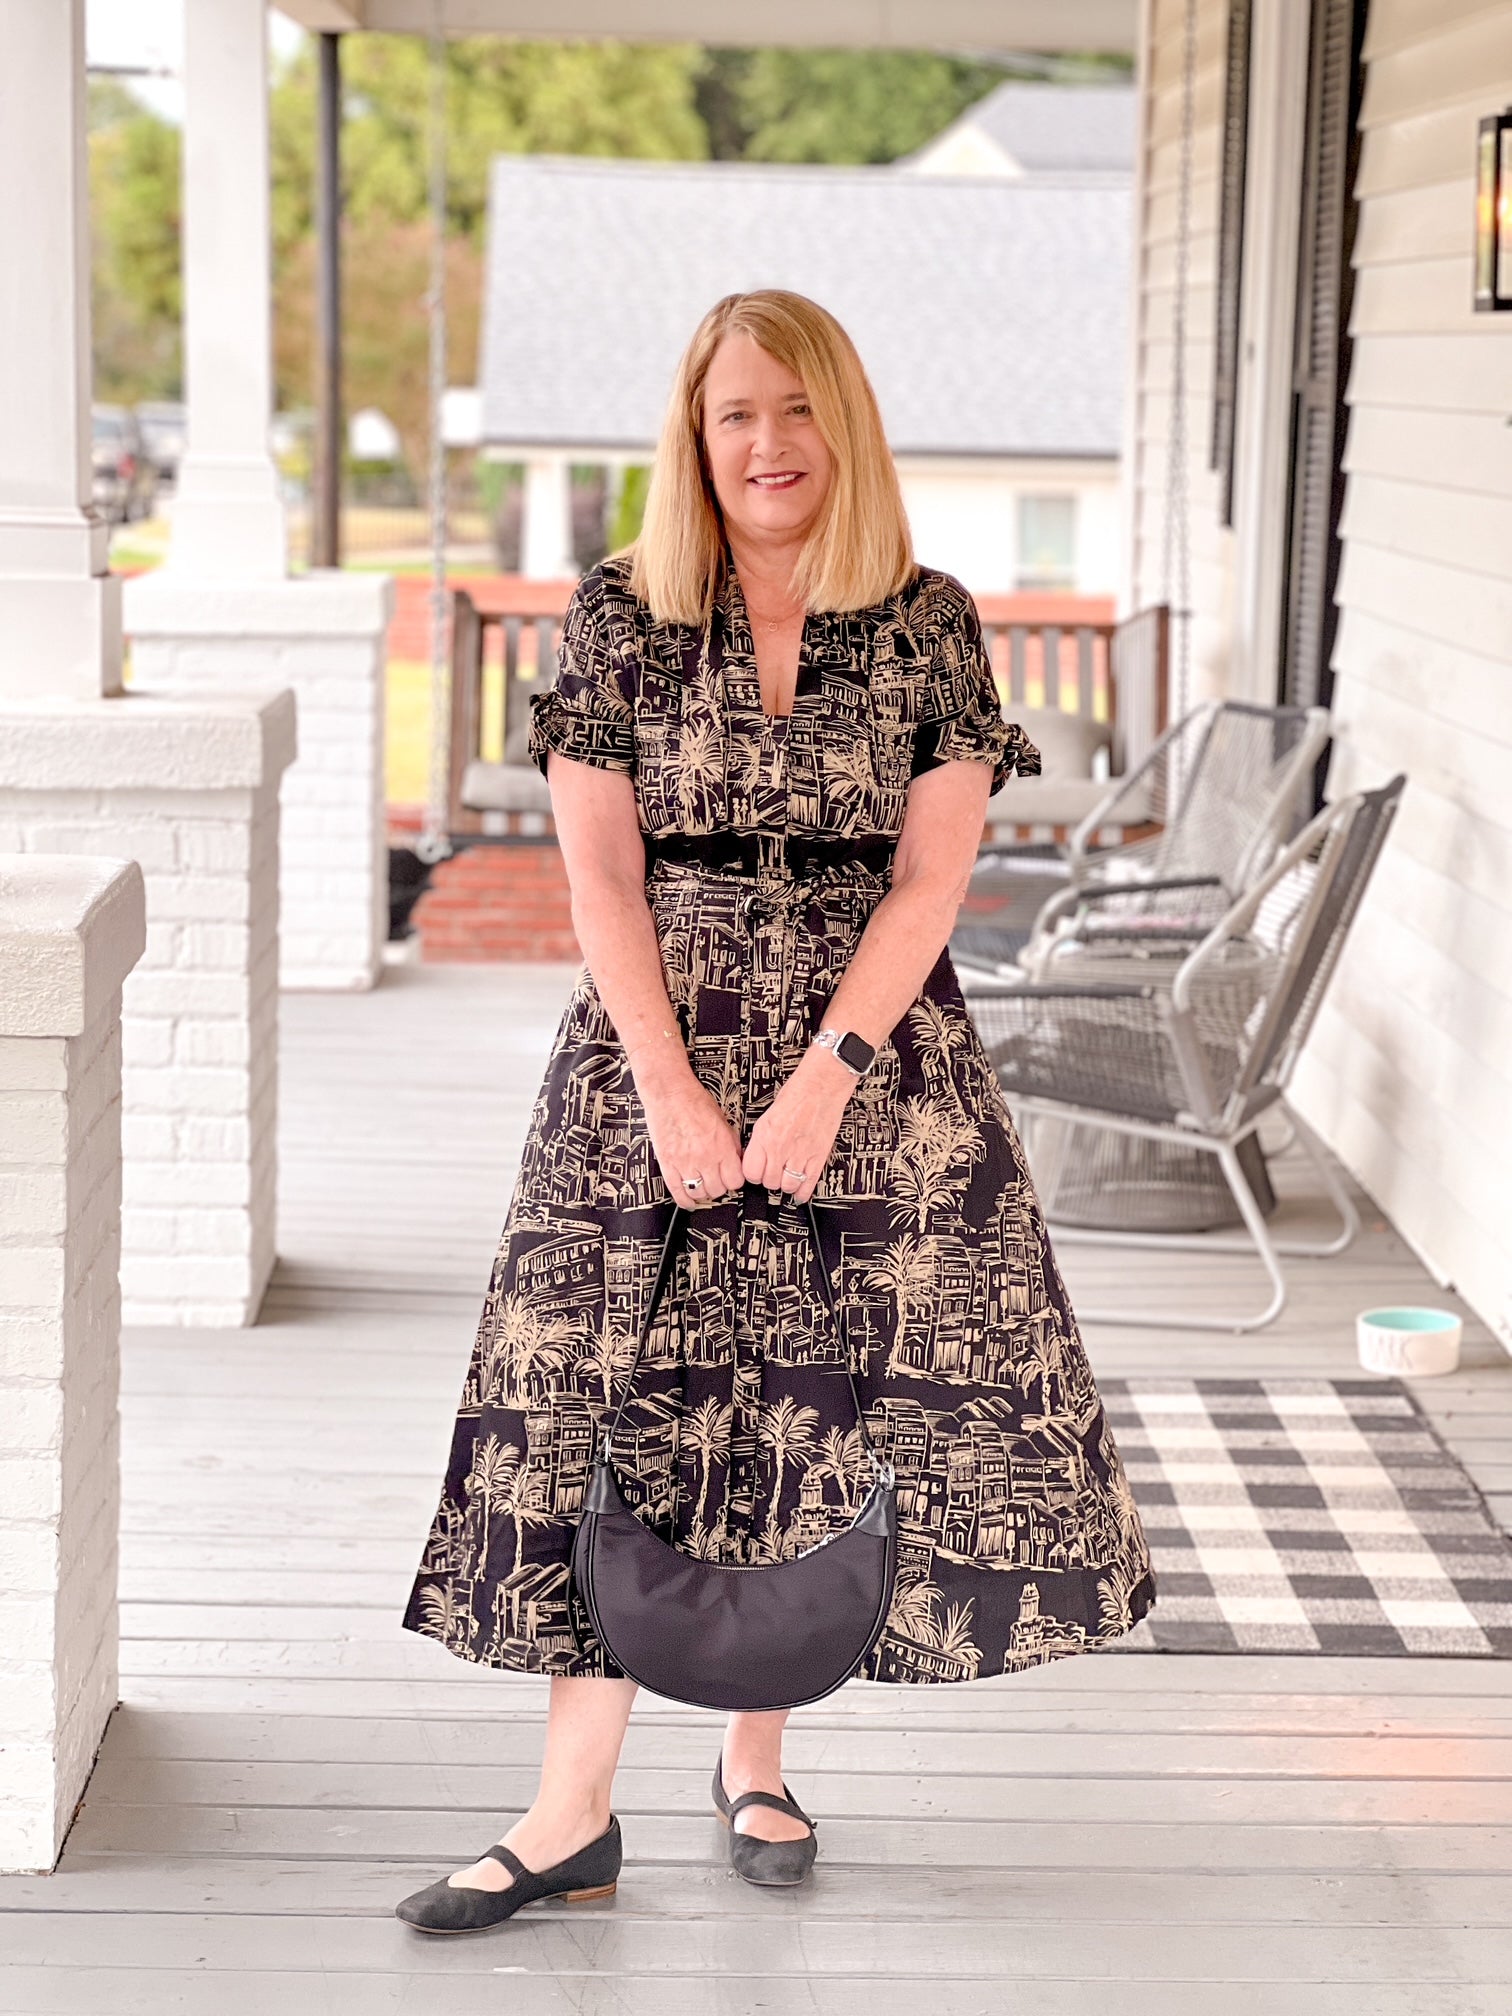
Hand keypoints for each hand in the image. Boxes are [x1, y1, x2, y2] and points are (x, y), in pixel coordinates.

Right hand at [640, 1071, 745, 1208]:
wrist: (669, 1094)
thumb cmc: (694, 1101)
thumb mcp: (723, 1120)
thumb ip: (731, 1143)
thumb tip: (736, 1159)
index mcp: (721, 1147)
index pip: (735, 1180)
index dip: (735, 1180)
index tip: (731, 1177)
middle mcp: (704, 1157)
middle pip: (718, 1190)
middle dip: (719, 1186)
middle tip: (717, 1180)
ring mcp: (685, 1163)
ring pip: (699, 1193)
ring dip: (703, 1192)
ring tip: (703, 1186)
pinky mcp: (667, 1164)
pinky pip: (677, 1191)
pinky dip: (684, 1200)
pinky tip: (689, 1200)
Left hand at [742, 1048, 852, 1205]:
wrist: (821, 1086)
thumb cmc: (797, 1094)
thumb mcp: (767, 1116)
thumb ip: (762, 1139)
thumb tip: (757, 1156)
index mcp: (764, 1136)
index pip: (750, 1172)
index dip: (752, 1174)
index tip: (756, 1172)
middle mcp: (780, 1147)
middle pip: (768, 1182)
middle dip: (769, 1180)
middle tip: (772, 1174)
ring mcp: (800, 1154)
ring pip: (787, 1186)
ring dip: (786, 1185)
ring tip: (786, 1179)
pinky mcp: (818, 1157)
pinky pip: (808, 1183)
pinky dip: (803, 1192)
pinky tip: (800, 1193)